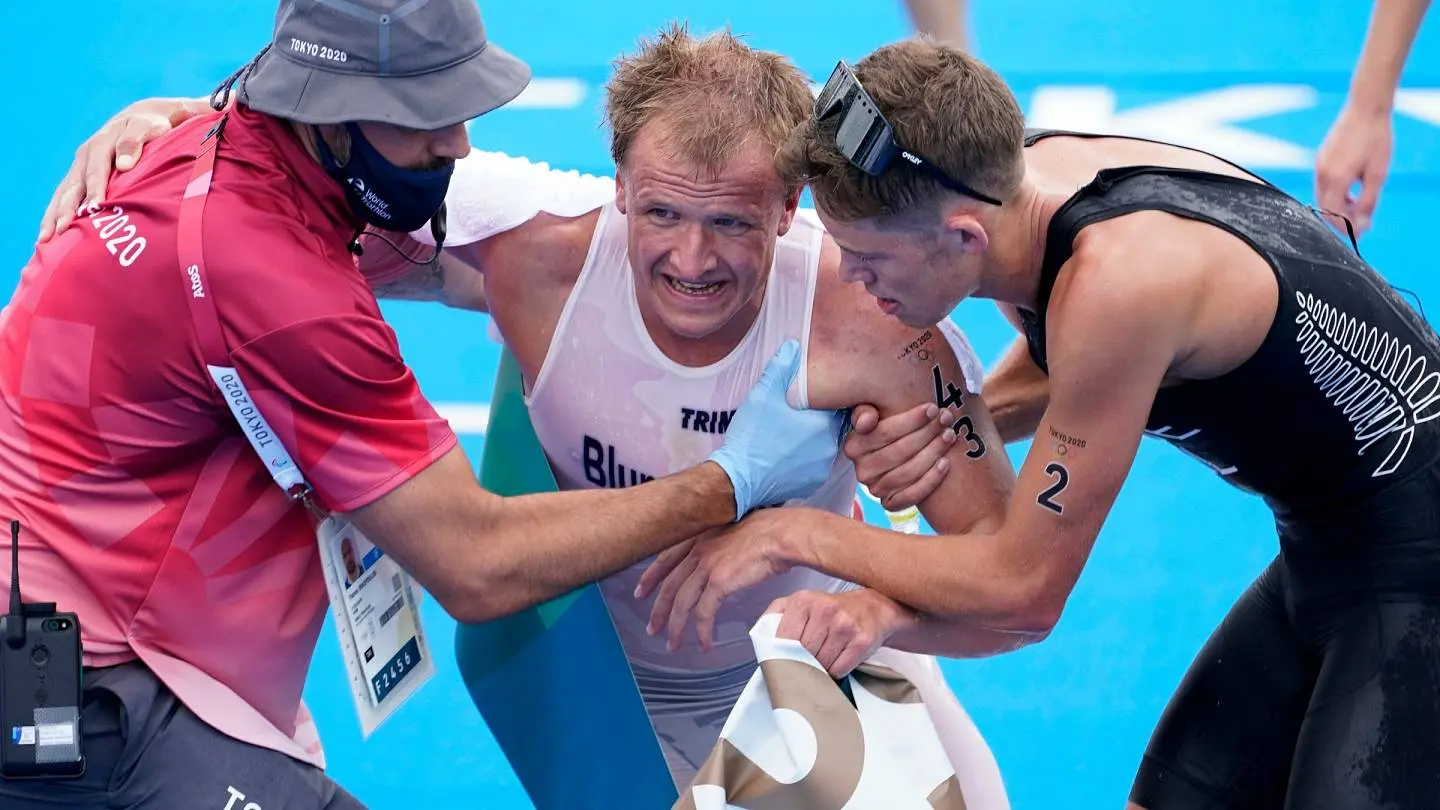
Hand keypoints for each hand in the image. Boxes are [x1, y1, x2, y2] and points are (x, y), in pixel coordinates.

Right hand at [38, 96, 211, 241]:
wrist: (143, 118)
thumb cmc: (150, 126)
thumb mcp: (147, 127)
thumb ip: (135, 141)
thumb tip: (125, 164)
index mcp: (101, 145)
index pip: (97, 172)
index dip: (94, 190)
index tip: (92, 209)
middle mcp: (85, 157)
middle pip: (73, 187)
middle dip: (64, 210)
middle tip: (59, 232)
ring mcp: (80, 167)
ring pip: (63, 194)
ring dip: (53, 216)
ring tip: (44, 240)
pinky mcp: (80, 176)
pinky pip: (64, 197)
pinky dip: (55, 213)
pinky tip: (50, 233)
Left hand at [637, 508, 800, 651]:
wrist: (781, 533)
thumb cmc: (768, 531)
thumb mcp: (733, 532)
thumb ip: (719, 546)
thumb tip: (720, 562)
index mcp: (699, 537)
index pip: (666, 559)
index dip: (651, 577)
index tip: (641, 591)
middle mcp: (698, 550)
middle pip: (669, 586)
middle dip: (658, 610)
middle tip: (652, 628)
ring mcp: (706, 566)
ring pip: (681, 603)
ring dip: (675, 627)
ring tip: (673, 644)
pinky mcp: (719, 582)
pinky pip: (704, 613)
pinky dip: (703, 631)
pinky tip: (705, 643)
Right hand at [707, 340, 847, 518]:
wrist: (738, 480)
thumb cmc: (751, 437)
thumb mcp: (763, 395)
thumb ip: (781, 368)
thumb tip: (794, 346)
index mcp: (825, 424)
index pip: (842, 405)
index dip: (830, 397)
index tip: (818, 395)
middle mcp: (830, 448)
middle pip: (835, 426)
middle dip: (822, 418)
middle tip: (801, 413)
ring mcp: (822, 469)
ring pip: (826, 446)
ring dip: (815, 439)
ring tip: (792, 433)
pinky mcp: (812, 484)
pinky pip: (816, 465)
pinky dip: (806, 458)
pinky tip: (787, 453)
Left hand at [766, 588, 914, 676]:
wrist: (873, 607)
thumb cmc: (831, 609)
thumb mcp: (800, 602)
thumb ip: (775, 615)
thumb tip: (760, 638)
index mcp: (803, 600)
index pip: (783, 640)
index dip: (781, 656)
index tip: (781, 665)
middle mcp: (824, 610)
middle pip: (802, 654)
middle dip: (801, 663)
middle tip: (804, 665)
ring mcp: (845, 625)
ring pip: (820, 664)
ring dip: (819, 669)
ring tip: (823, 659)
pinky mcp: (861, 641)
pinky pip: (839, 669)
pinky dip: (836, 671)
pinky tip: (838, 660)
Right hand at [844, 402, 955, 509]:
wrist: (905, 453)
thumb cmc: (894, 427)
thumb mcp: (876, 412)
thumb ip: (866, 410)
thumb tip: (866, 421)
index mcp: (854, 446)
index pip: (884, 433)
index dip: (911, 420)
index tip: (932, 409)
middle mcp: (862, 470)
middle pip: (899, 452)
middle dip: (926, 433)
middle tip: (946, 418)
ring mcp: (875, 489)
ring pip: (908, 472)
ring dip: (933, 452)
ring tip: (949, 435)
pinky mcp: (890, 503)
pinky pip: (912, 494)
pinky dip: (931, 479)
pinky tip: (945, 463)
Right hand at [1315, 104, 1392, 236]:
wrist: (1366, 109)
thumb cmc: (1376, 140)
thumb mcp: (1378, 174)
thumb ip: (1368, 202)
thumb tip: (1363, 225)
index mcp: (1336, 179)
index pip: (1333, 214)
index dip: (1345, 227)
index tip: (1360, 233)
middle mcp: (1322, 174)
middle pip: (1325, 208)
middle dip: (1341, 218)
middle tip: (1361, 222)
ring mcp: (1319, 165)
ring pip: (1323, 196)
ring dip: (1338, 206)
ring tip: (1358, 205)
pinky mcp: (1321, 159)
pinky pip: (1323, 184)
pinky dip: (1334, 193)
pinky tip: (1351, 189)